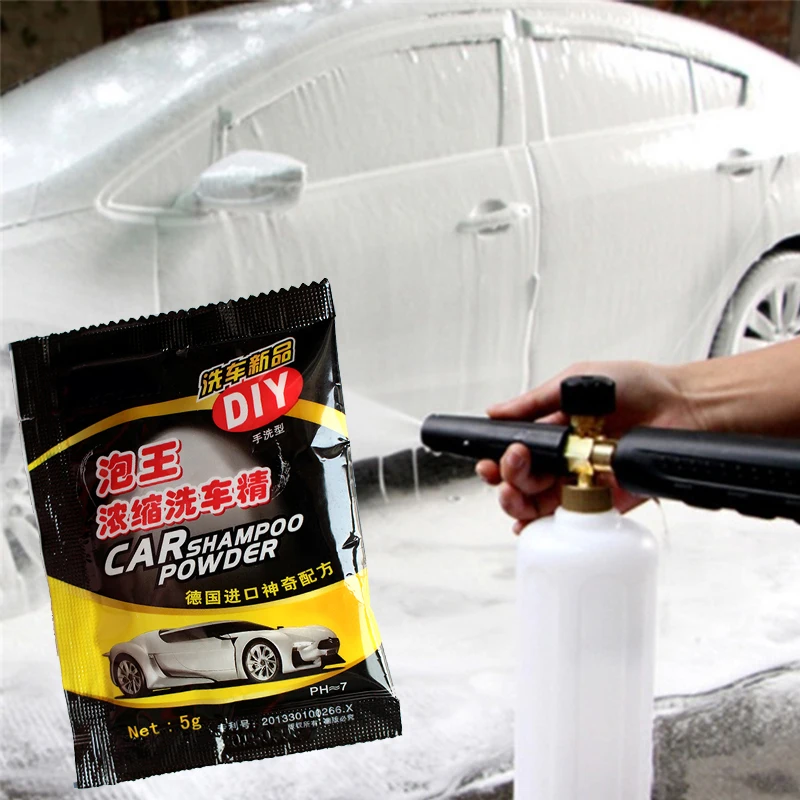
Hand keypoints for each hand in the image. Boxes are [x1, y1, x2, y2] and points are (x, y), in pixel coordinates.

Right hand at [476, 360, 704, 532]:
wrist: (683, 407)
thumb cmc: (638, 387)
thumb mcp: (574, 383)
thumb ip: (533, 402)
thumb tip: (496, 411)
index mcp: (554, 431)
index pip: (514, 450)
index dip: (498, 457)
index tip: (493, 456)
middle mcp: (564, 459)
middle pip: (519, 480)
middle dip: (506, 477)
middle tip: (512, 465)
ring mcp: (581, 483)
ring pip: (535, 503)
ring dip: (517, 501)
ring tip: (517, 491)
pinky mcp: (603, 504)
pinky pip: (569, 522)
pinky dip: (545, 527)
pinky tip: (532, 522)